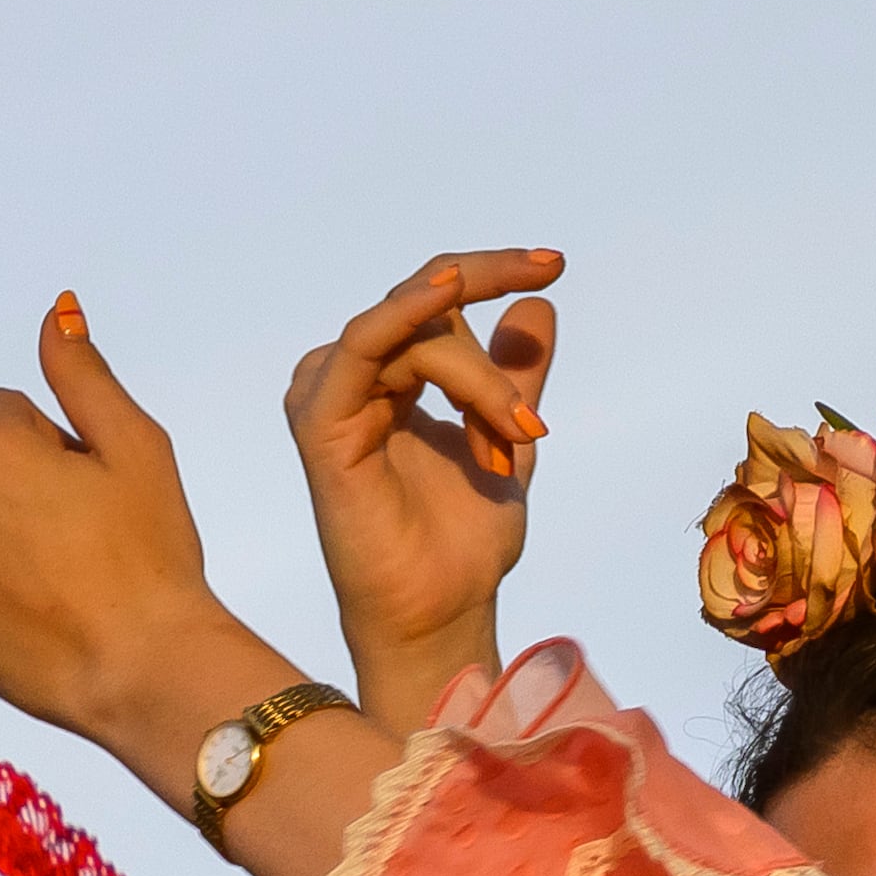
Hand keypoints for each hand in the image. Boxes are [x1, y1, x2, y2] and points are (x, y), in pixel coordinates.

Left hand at [0, 294, 236, 752]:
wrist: (144, 665)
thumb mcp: (136, 446)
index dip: (52, 452)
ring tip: (39, 586)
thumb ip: (81, 374)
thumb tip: (55, 310)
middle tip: (72, 545)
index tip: (85, 496)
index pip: (3, 419)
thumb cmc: (152, 557)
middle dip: (13, 495)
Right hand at [287, 250, 558, 722]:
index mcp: (392, 379)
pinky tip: (443, 297)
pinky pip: (360, 347)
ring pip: (412, 330)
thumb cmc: (464, 543)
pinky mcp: (321, 424)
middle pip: (426, 306)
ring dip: (475, 378)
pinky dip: (401, 315)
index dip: (493, 274)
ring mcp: (333, 399)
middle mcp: (356, 381)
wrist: (441, 613)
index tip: (553, 263)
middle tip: (538, 363)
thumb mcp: (507, 439)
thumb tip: (536, 304)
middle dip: (490, 336)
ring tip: (510, 440)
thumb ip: (515, 376)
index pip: (437, 301)